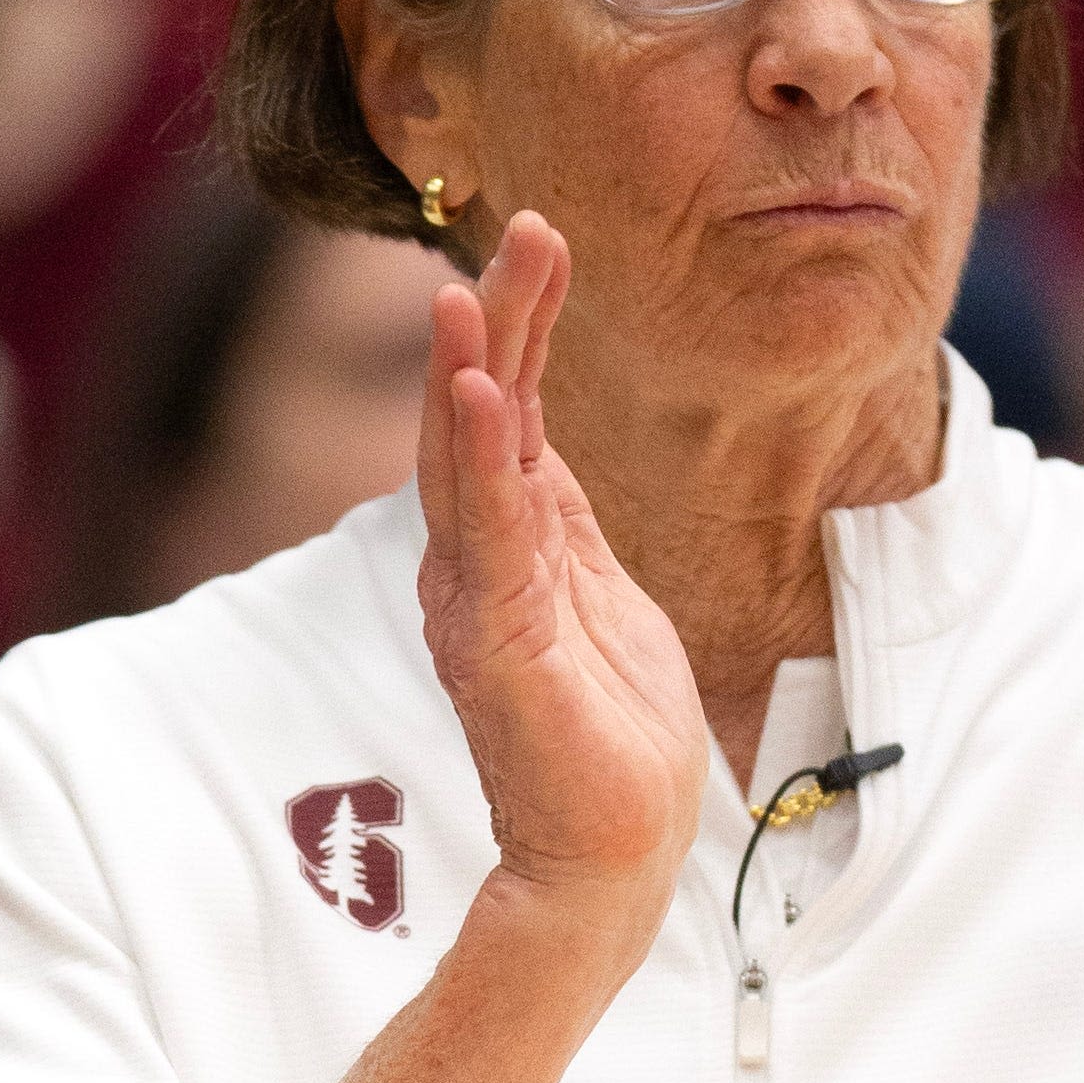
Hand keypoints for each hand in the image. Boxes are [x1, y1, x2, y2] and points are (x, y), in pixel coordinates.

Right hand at [416, 212, 708, 916]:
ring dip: (470, 369)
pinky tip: (480, 396)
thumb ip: (562, 526)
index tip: (543, 240)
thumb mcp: (605, 599)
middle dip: (501, 317)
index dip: (523, 325)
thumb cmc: (614, 738)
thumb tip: (539, 447)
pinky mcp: (497, 642)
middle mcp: (477, 561)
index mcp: (511, 545)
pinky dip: (480, 464)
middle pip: (480, 415)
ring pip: (468, 463)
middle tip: (527, 227)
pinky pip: (487, 537)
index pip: (512, 412)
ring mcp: (480, 599)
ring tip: (467, 291)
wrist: (615, 856)